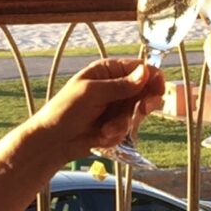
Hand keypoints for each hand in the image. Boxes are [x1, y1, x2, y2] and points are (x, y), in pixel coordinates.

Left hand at [29, 57, 165, 157]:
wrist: (54, 141)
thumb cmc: (65, 110)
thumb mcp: (91, 93)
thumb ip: (120, 85)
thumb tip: (145, 72)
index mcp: (109, 71)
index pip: (141, 68)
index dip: (152, 78)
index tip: (156, 91)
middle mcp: (117, 87)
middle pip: (146, 90)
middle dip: (142, 104)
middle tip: (141, 111)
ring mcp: (118, 107)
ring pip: (139, 112)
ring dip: (124, 122)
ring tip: (105, 129)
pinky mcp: (118, 125)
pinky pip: (130, 128)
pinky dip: (118, 133)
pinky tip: (102, 135)